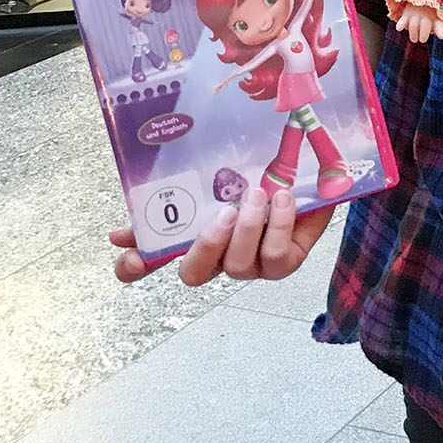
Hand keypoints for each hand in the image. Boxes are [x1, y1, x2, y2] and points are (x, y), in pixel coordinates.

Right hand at [107, 186, 335, 285]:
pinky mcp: (284, 263)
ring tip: (257, 195)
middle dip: (206, 245)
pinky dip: (278, 225)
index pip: (153, 260)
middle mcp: (219, 256)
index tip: (129, 256)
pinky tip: (283, 199)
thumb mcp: (225, 169)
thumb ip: (193, 176)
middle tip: (222, 214)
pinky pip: (275, 256)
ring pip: (236, 265)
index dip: (135, 266)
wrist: (313, 172)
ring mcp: (252, 264)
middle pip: (194, 273)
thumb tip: (153, 177)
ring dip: (247, 228)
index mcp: (196, 234)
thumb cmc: (262, 172)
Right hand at [396, 2, 442, 44]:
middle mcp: (426, 14)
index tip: (442, 36)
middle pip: (425, 25)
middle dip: (423, 34)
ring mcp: (416, 13)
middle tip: (422, 40)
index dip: (440, 30)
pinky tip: (399, 28)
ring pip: (414, 25)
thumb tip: (442, 36)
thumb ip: (440, 28)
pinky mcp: (406, 14)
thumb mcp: (437, 19)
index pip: (439, 24)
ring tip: (414, 39)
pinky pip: (403, 19)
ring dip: (413, 33)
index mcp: (436, 16)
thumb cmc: (430, 12)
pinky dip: (401, 24)